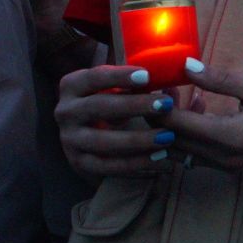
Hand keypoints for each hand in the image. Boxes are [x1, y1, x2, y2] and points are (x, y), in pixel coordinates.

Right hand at [55, 64, 177, 177]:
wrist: (92, 141)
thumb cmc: (116, 104)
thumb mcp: (121, 89)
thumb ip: (143, 84)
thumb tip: (177, 78)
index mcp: (73, 86)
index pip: (94, 77)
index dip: (119, 76)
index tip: (147, 76)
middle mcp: (66, 111)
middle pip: (98, 107)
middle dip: (134, 106)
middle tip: (166, 105)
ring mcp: (70, 139)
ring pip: (103, 141)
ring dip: (138, 140)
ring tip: (168, 137)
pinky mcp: (79, 163)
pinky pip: (108, 166)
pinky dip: (136, 164)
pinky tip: (160, 159)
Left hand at [158, 58, 242, 171]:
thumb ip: (219, 80)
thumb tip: (186, 65)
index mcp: (229, 138)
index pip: (176, 125)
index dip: (158, 105)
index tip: (153, 84)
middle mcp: (224, 158)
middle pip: (173, 141)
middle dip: (162, 115)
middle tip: (164, 86)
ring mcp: (228, 166)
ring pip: (183, 150)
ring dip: (175, 126)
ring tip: (181, 95)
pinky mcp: (233, 166)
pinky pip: (198, 154)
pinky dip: (190, 134)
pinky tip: (201, 108)